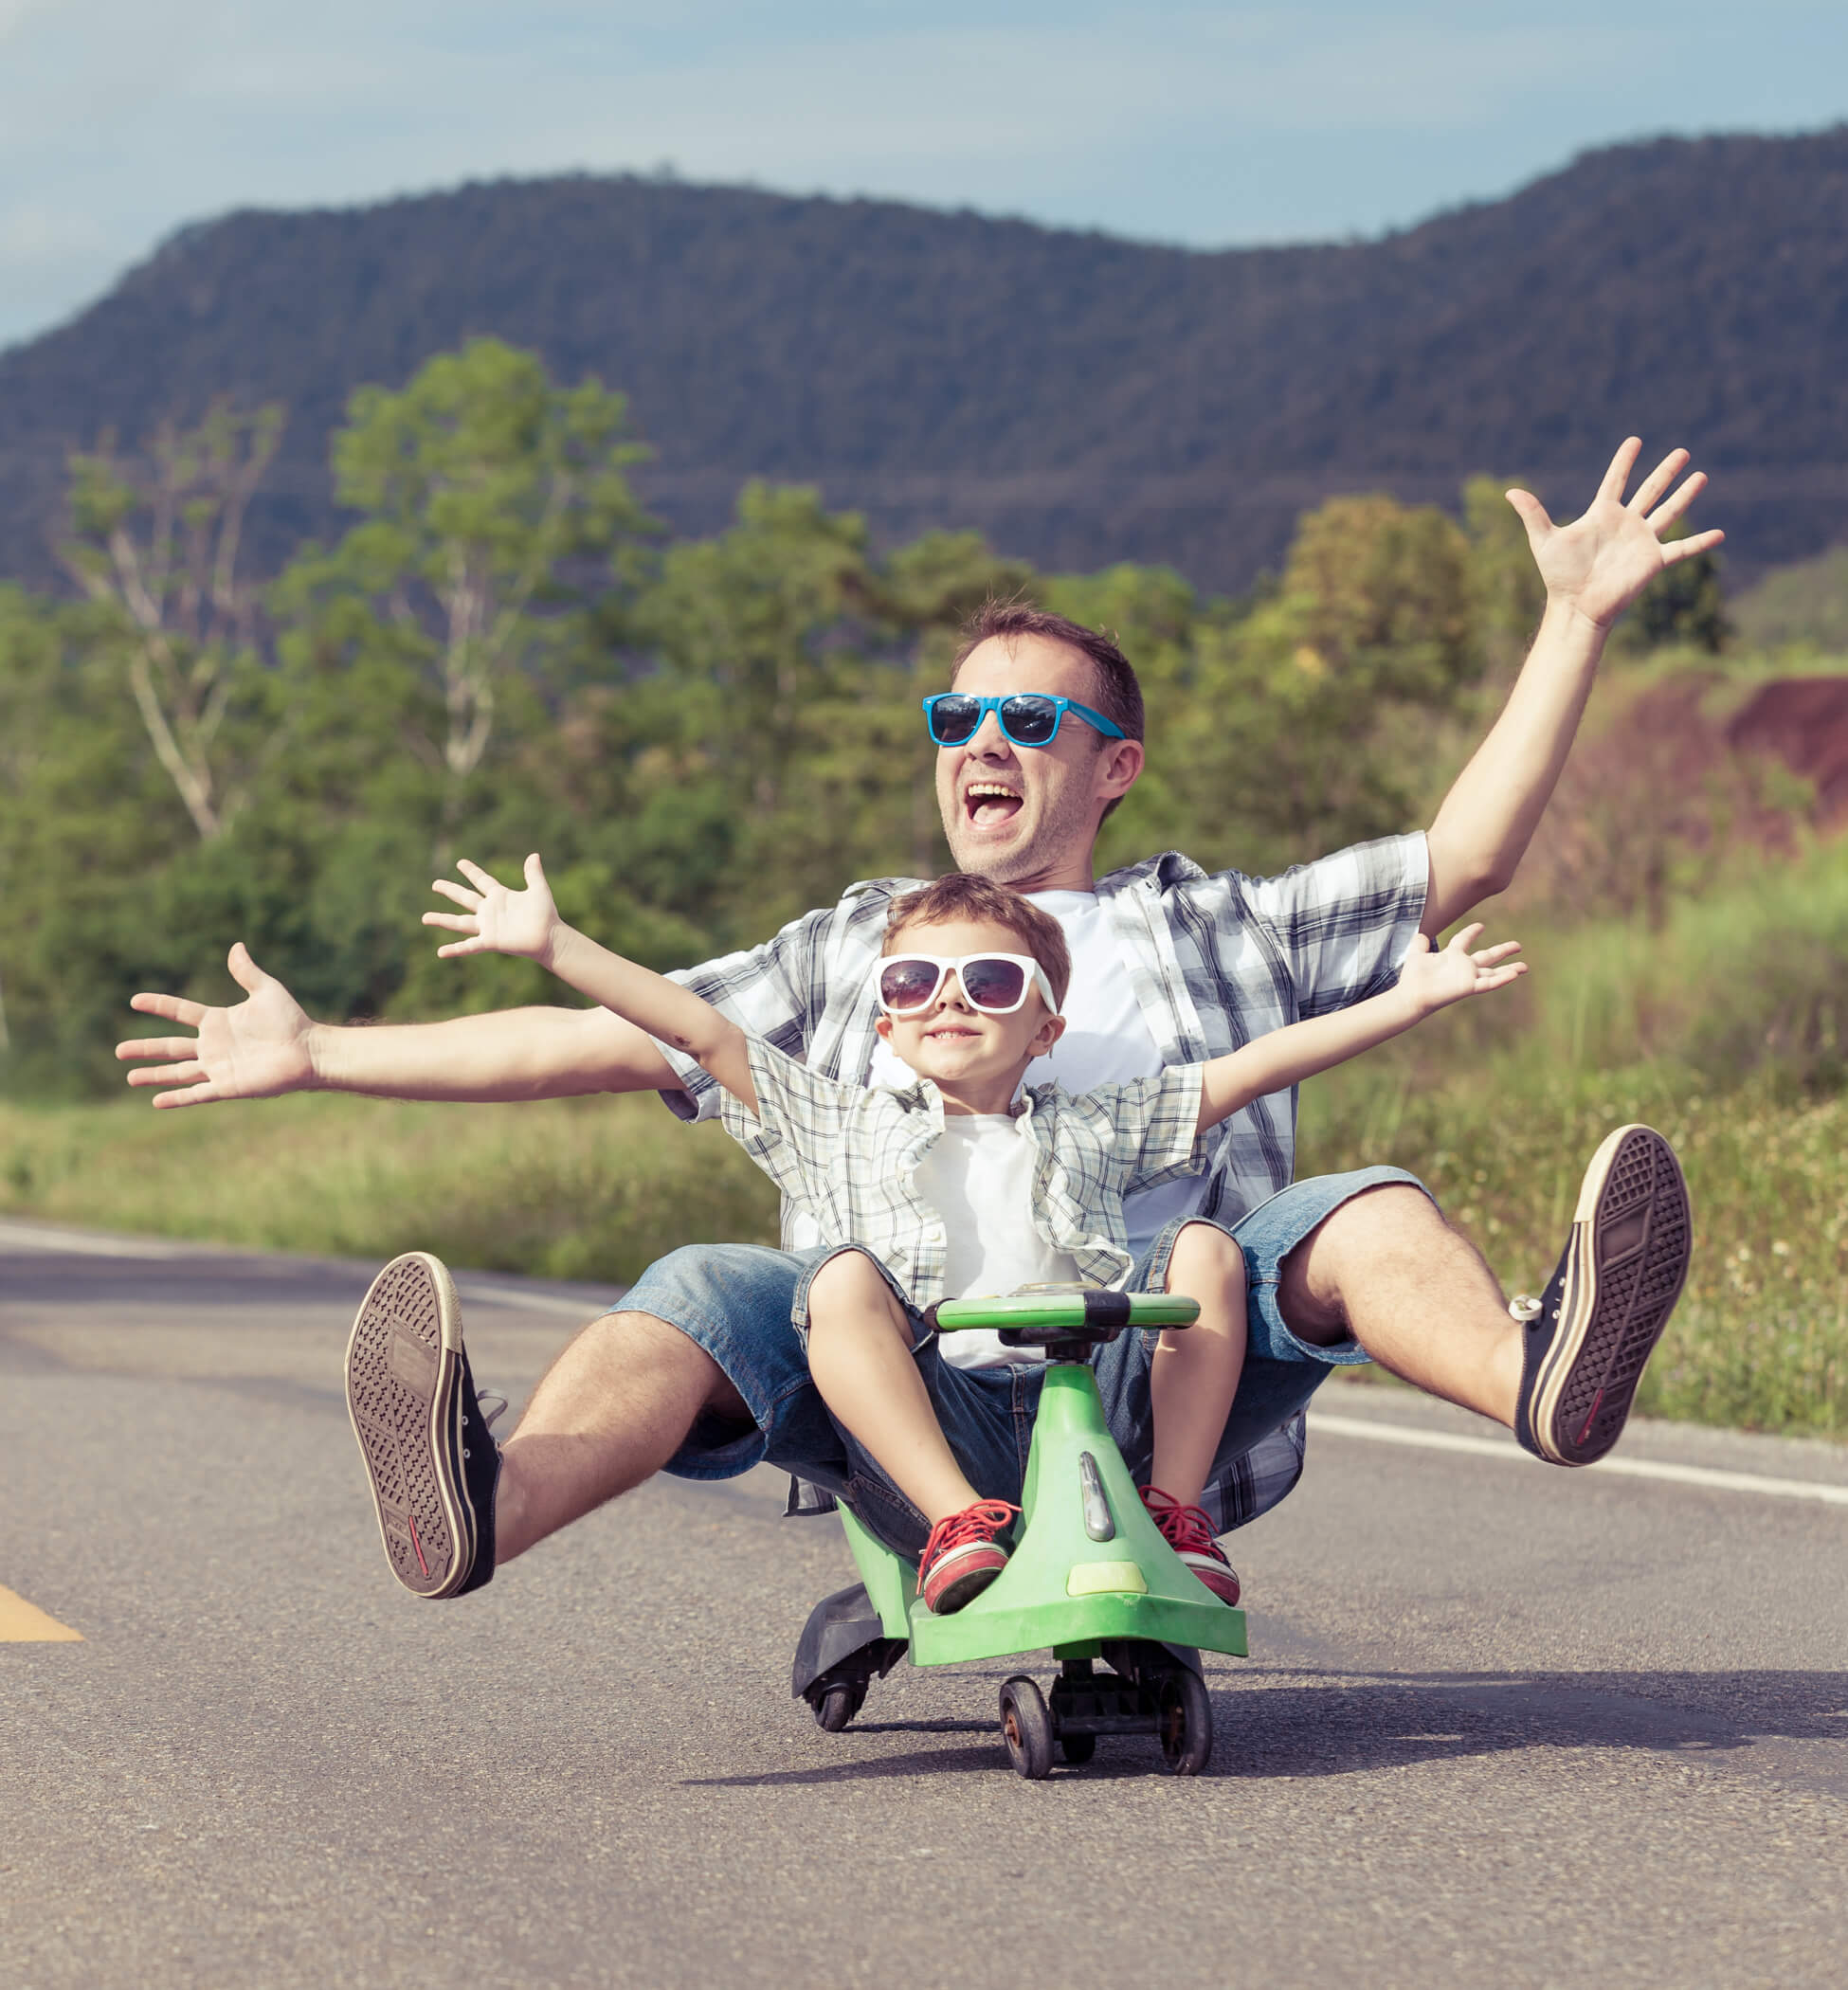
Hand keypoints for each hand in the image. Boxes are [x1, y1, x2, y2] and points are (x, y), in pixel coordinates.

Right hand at [115, 943, 317, 1107]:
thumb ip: (247, 972)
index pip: (180, 1012)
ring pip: (178, 1072)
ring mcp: (219, 1067)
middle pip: (171, 1047)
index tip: (134, 1001)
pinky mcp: (228, 1086)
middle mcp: (213, 1045)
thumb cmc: (291, 1020)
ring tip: (130, 1077)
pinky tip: (157, 1101)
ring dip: (154, 1075)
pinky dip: (177, 1098)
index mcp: (218, 1021)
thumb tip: (236, 946)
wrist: (309, 1050)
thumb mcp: (266, 991)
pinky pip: (197, 1094)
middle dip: (145, 1049)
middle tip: (118, 1051)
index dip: (159, 1005)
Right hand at [424, 853, 560, 964]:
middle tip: (435, 883)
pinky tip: (440, 952)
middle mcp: (490, 911)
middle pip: (465, 898)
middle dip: (450, 890)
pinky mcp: (489, 941)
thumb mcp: (539, 890)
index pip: (482, 881)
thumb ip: (533, 873)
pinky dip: (455, 949)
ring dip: (442, 920)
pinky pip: (469, 946)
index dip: (471, 871)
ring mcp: (488, 927)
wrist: (549, 937)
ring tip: (424, 918)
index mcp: (500, 896)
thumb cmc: (546, 915)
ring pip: (459, 922)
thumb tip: (534, 855)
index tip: (460, 863)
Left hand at [1397, 924, 1525, 1017]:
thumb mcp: (1416, 955)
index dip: (1471, 932)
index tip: (1480, 926)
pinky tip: (1514, 974)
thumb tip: (1421, 935)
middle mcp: (1462, 966)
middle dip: (1503, 951)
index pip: (1464, 940)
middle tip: (1518, 945)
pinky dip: (1502, 979)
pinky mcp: (1469, 987)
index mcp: (1451, 956)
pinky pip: (1489, 983)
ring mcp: (1467, 977)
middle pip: (1487, 956)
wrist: (1411, 994)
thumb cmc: (1412, 977)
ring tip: (1525, 967)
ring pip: (1493, 972)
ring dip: (1509, 969)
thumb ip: (1419, 944)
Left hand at [1507, 438, 1722, 631]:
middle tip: (1682, 451)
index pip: (1615, 481)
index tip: (1634, 440)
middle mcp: (1625, 524)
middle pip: (1649, 490)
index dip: (1623, 462)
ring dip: (1685, 494)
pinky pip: (1682, 549)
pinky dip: (1700, 543)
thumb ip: (1532, 514)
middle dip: (1665, 471)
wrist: (1576, 605)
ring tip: (1701, 475)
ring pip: (1668, 511)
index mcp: (1602, 514)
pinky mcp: (1653, 561)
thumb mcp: (1544, 540)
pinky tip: (1720, 534)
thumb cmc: (1559, 576)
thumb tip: (1509, 491)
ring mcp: (1641, 541)